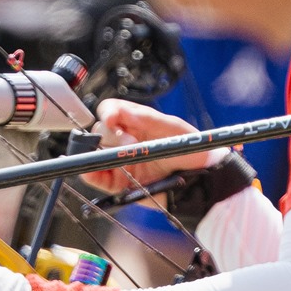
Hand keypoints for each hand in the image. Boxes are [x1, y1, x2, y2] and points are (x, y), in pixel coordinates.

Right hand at [76, 100, 211, 194]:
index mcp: (134, 120)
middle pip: (100, 130)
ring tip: (123, 160)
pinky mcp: (116, 181)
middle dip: (112, 135)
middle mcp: (123, 138)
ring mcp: (118, 159)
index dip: (107, 112)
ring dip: (100, 154)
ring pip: (93, 152)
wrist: (200, 178)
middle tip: (131, 144)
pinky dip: (91, 173)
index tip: (112, 119)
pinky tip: (97, 171)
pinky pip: (95, 177)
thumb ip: (148, 118)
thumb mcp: (173, 128)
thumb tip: (123, 111)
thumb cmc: (189, 148)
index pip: (110, 110)